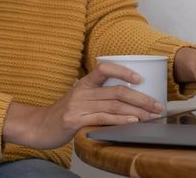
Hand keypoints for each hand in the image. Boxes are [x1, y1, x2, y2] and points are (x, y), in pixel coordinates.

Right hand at [2, 62, 163, 149]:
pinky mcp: (75, 121)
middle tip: (158, 105)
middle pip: (118, 91)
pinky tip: (133, 122)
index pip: (104, 68)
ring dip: (137, 111)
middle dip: (142, 98)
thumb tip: (130, 98)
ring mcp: (78, 106)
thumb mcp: (80, 98)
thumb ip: (100, 95)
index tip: (141, 78)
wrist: (37, 127)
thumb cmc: (63, 114)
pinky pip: (102, 118)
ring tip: (152, 115)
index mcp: (84, 83)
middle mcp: (82, 92)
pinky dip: (120, 120)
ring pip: (114, 105)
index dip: (123, 71)